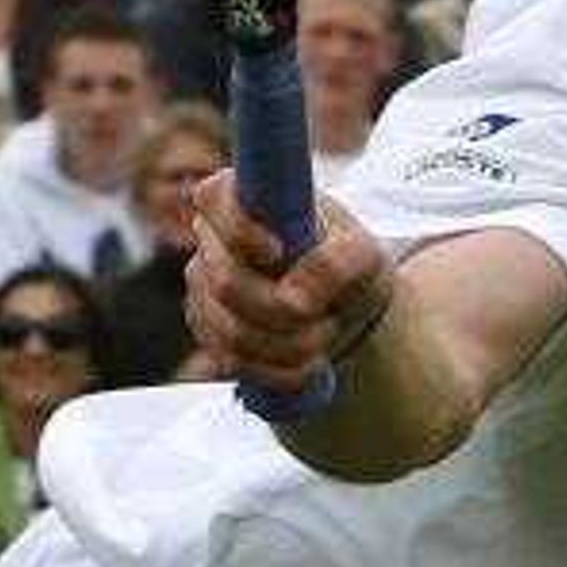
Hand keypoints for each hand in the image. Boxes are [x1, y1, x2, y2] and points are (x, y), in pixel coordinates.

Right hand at [186, 171, 389, 393]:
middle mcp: (212, 238)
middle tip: (326, 315)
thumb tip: (293, 298)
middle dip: (284, 311)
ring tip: (325, 337)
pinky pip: (231, 361)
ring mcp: (203, 286)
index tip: (279, 252)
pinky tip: (307, 363)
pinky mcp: (207, 329)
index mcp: (244, 197)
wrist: (343, 303)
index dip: (240, 231)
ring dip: (287, 346)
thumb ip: (336, 263)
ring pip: (230, 331)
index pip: (212, 197)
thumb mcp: (363, 255)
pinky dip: (277, 369)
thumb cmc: (347, 263)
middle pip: (226, 283)